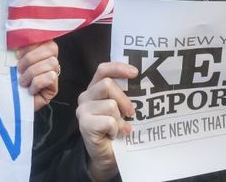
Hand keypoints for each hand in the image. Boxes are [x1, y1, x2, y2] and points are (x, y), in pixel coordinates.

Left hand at [17, 41, 59, 110]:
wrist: (10, 101)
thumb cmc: (10, 78)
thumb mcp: (12, 60)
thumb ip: (17, 48)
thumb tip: (15, 39)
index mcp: (42, 48)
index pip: (45, 38)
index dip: (32, 44)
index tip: (18, 54)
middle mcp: (51, 58)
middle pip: (50, 48)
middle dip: (30, 58)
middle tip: (19, 69)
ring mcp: (55, 73)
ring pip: (50, 63)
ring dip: (32, 73)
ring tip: (22, 82)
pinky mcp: (54, 88)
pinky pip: (50, 77)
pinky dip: (37, 83)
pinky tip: (30, 89)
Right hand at [77, 62, 137, 181]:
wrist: (107, 157)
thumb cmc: (117, 130)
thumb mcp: (122, 108)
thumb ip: (125, 95)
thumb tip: (142, 83)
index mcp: (95, 88)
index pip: (103, 69)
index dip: (118, 68)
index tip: (135, 73)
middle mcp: (86, 96)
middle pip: (107, 84)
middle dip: (124, 98)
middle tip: (131, 112)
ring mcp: (83, 110)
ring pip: (110, 105)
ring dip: (120, 118)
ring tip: (120, 128)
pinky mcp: (84, 125)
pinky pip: (109, 121)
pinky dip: (116, 129)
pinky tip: (114, 134)